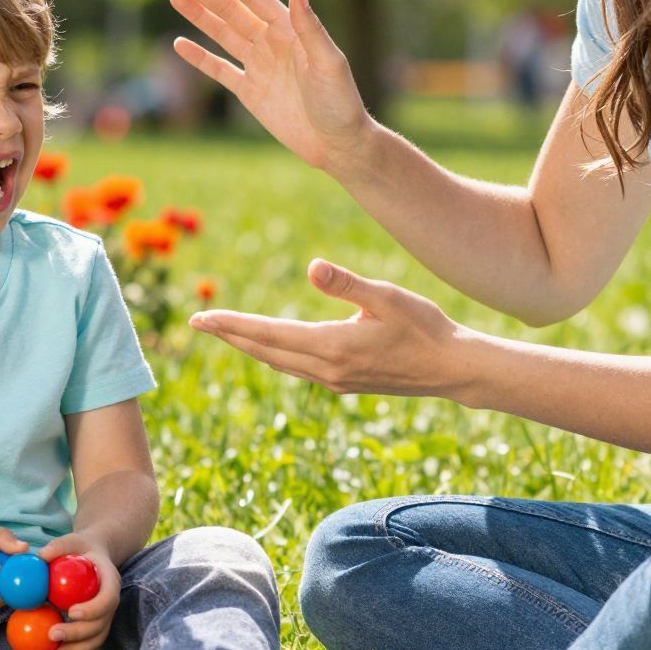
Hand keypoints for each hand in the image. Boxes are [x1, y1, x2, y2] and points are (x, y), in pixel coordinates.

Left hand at [33, 531, 121, 649]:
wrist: (92, 556)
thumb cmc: (80, 548)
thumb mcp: (71, 541)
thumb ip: (58, 546)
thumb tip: (41, 556)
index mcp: (110, 580)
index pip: (108, 598)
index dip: (93, 608)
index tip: (71, 612)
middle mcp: (111, 601)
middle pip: (101, 623)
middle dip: (78, 633)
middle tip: (52, 635)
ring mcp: (105, 616)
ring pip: (97, 638)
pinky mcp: (95, 625)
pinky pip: (87, 642)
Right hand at [170, 0, 371, 173]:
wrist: (337, 144)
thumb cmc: (341, 102)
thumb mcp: (328, 62)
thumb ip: (310, 28)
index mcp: (291, 31)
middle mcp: (272, 43)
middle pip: (232, 11)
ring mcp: (259, 67)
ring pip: (222, 34)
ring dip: (199, 16)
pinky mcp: (250, 92)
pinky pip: (220, 70)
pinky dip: (200, 57)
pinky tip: (180, 44)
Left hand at [189, 259, 473, 397]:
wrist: (453, 368)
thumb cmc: (424, 326)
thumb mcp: (387, 296)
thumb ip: (347, 283)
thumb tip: (312, 266)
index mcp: (333, 346)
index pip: (268, 334)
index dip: (232, 325)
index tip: (201, 318)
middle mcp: (327, 369)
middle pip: (265, 352)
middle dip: (230, 335)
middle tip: (197, 321)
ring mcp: (335, 380)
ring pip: (279, 363)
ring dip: (249, 347)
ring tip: (225, 332)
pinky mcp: (345, 383)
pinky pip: (296, 369)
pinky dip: (274, 356)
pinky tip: (269, 348)